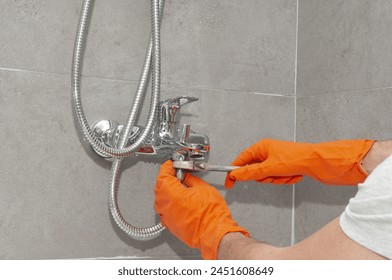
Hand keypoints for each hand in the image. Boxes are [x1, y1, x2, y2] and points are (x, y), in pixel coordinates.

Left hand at [154, 160, 248, 258]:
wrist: (215, 233)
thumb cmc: (212, 214)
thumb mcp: (203, 188)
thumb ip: (190, 180)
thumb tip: (186, 177)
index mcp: (172, 194)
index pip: (162, 175)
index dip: (167, 168)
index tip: (171, 165)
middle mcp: (165, 206)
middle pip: (159, 187)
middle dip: (167, 178)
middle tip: (177, 173)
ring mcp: (166, 217)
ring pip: (161, 199)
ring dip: (168, 190)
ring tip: (180, 186)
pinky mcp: (170, 225)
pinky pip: (165, 210)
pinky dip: (170, 202)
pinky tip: (180, 199)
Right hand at [225, 138, 374, 187]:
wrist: (319, 162)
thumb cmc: (297, 158)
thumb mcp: (269, 167)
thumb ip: (250, 173)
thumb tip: (235, 175)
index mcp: (261, 147)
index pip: (241, 160)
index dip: (235, 172)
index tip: (229, 183)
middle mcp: (268, 152)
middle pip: (255, 171)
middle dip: (265, 177)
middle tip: (273, 175)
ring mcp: (277, 160)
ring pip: (267, 177)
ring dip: (276, 179)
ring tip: (287, 174)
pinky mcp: (285, 167)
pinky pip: (278, 178)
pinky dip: (285, 179)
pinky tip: (294, 175)